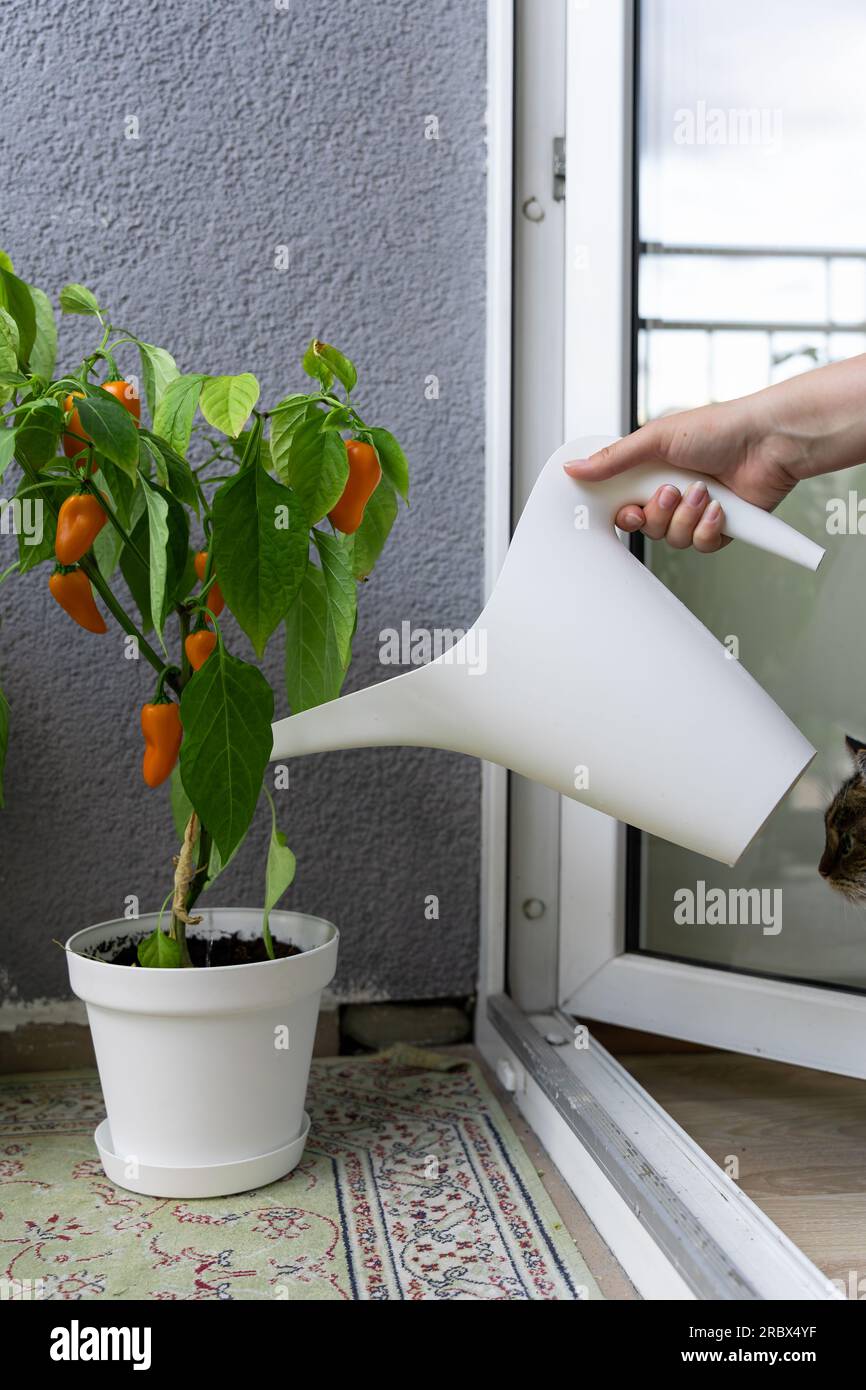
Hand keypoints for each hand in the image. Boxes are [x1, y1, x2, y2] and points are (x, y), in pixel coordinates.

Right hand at [564, 396, 801, 552]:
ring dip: (686, 516)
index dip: (622, 514)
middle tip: (670, 492)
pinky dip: (708, 528)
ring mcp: (695, 512)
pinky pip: (700, 546)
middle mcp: (672, 493)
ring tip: (704, 491)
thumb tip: (573, 468)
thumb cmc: (718, 428)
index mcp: (651, 471)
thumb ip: (612, 459)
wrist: (768, 442)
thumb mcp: (655, 438)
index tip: (627, 510)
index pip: (622, 504)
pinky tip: (720, 507)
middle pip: (645, 526)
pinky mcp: (720, 528)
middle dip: (658, 513)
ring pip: (672, 539)